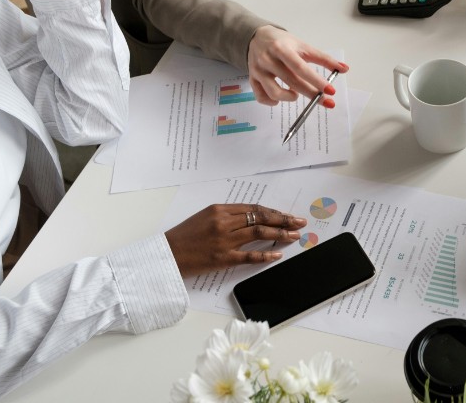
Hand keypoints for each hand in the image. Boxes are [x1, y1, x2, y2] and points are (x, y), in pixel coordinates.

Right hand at [165, 203, 307, 276]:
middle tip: (299, 222)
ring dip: (280, 234)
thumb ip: (227, 215)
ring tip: (295, 235)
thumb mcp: (204, 217)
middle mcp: (224, 222)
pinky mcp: (223, 258)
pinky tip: (278, 254)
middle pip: (261, 218)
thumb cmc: (184, 236)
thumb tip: (252, 217)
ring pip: (259, 233)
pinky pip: (249, 255)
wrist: (166, 254)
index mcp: (220, 209)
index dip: (274, 211)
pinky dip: (266, 254)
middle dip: (284, 220)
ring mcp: (224, 240)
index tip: (287, 215)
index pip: (254, 208)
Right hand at [246, 26, 347, 106]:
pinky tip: (282, 98)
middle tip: (326, 101)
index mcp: (282, 49)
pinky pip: (262, 97)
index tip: (331, 91)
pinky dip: (273, 102)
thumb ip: (323, 58)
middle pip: (291, 82)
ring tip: (296, 94)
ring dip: (290, 98)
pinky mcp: (252, 79)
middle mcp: (268, 60)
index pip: (300, 68)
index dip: (316, 80)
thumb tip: (344, 69)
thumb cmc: (283, 42)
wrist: (256, 37)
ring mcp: (258, 71)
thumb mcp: (303, 46)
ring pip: (274, 93)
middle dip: (311, 94)